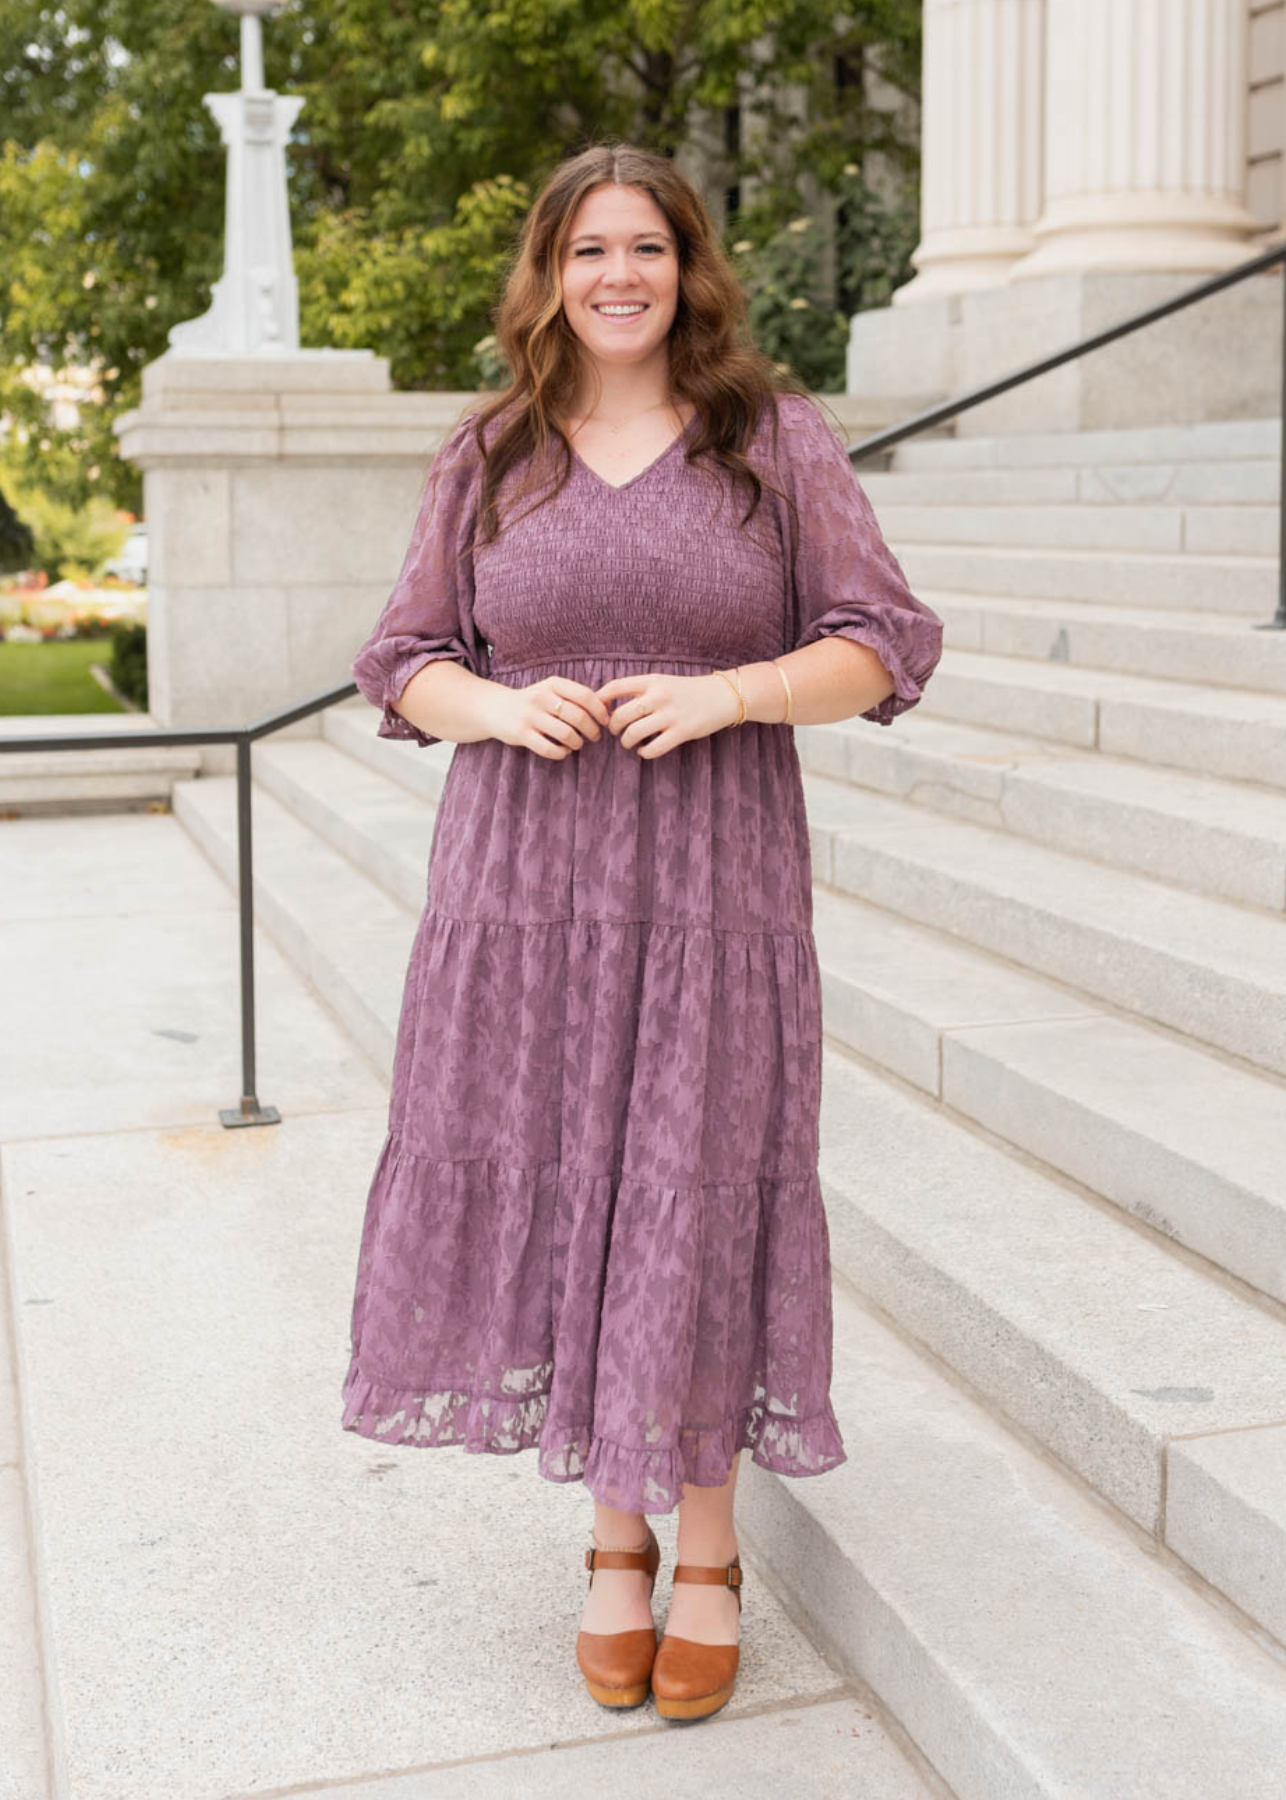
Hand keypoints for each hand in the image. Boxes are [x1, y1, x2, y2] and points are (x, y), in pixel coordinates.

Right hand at [484, 675, 611, 759]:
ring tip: (578, 744)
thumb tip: (608, 707)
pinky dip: (562, 753)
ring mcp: (529, 716)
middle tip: (595, 737)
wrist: (496, 708)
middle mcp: (541, 697)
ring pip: (566, 734)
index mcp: (552, 684)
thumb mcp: (552, 691)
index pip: (585, 695)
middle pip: (578, 716)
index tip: (605, 721)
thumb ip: (576, 696)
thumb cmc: (534, 702)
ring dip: (578, 743)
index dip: (600, 711)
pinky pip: (549, 749)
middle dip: (592, 730)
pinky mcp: (521, 734)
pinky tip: (563, 751)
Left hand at [596, 671, 739, 758]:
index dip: (600, 700)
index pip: (616, 686)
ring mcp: (671, 715)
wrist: (723, 696)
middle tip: (616, 731)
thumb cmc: (688, 691)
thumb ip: (641, 690)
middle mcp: (659, 696)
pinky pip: (653, 748)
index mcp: (652, 681)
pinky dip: (644, 753)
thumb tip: (610, 704)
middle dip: (613, 727)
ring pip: (634, 733)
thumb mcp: (664, 682)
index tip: (598, 711)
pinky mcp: (682, 732)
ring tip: (629, 743)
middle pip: (620, 715)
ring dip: (626, 742)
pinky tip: (644, 751)